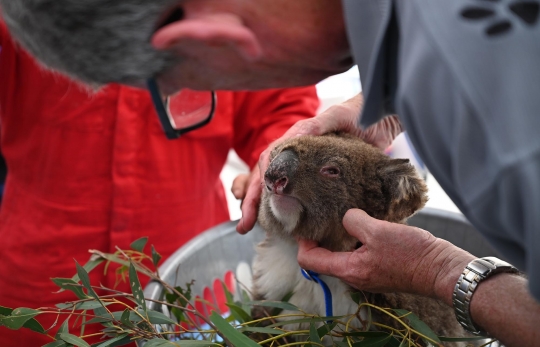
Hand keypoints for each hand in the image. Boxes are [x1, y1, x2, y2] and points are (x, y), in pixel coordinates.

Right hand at [237, 93, 403, 232]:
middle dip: (251, 202)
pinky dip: (283, 209)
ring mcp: (306, 170)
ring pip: (275, 188)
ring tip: (249, 226)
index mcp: (295, 139)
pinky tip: (278, 224)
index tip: (255, 199)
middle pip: (265, 178)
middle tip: (244, 224)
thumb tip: (294, 139)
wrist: (382, 120)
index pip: (268, 160)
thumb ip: (316, 124)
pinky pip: (295, 196)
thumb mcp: (338, 115)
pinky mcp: (319, 182)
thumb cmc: (359, 113)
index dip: (259, 180)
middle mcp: (295, 155)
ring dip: (260, 207)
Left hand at [297, 209, 474, 303]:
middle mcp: (354, 275)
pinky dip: (355, 239)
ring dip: (339, 237)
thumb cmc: (411, 254)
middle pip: (324, 258)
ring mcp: (367, 273)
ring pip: (342, 254)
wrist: (441, 269)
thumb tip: (346, 218)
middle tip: (321, 216)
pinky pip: (358, 253)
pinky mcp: (379, 267)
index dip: (303, 243)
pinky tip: (363, 222)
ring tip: (341, 216)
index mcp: (349, 269)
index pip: (311, 261)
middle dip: (320, 238)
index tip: (304, 225)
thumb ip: (354, 222)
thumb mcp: (378, 231)